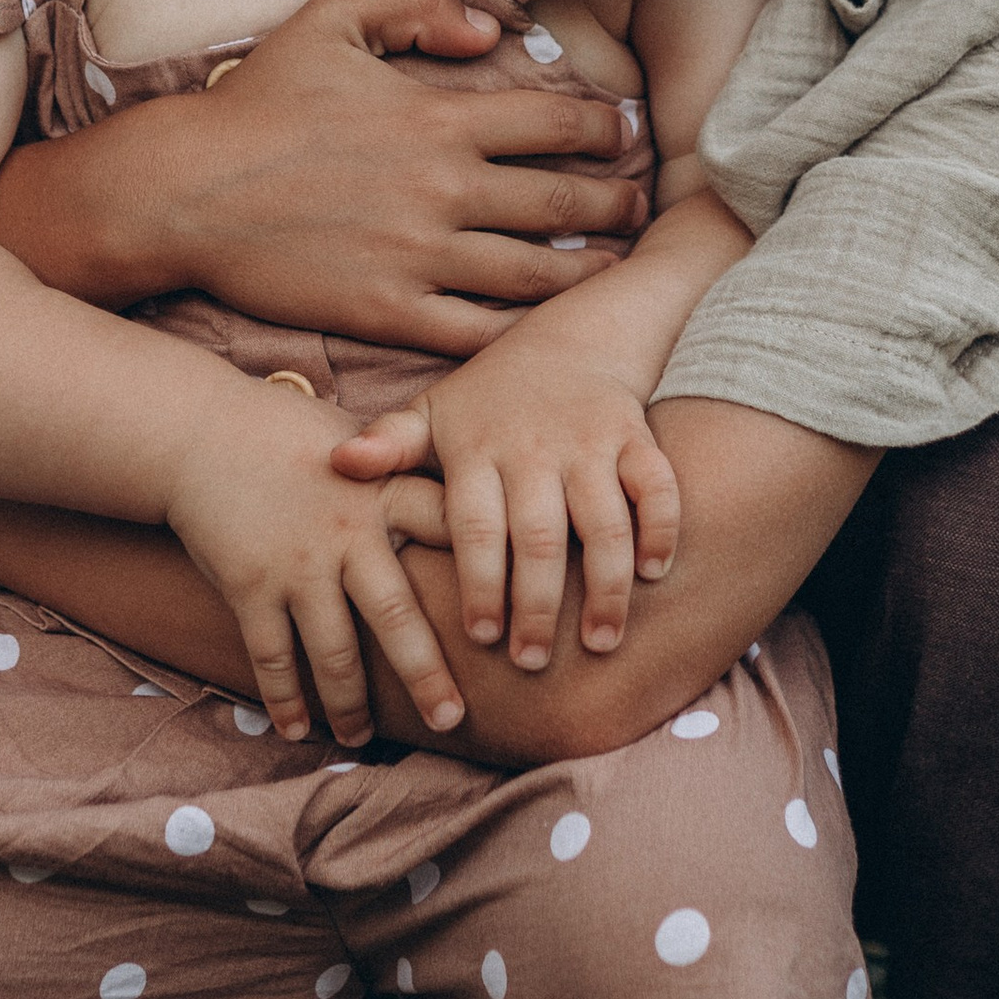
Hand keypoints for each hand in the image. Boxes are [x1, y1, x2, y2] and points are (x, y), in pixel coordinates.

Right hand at [0, 0, 650, 344]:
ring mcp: (419, 256)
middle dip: (615, 205)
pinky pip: (481, 331)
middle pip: (565, 201)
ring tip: (611, 270)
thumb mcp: (329, 19)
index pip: (556, 122)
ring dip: (587, 271)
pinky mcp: (390, 312)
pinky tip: (546, 328)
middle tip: (637, 207)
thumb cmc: (257, 103)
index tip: (625, 135)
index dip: (605, 129)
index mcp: (438, 117)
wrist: (184, 192)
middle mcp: (443, 188)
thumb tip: (491, 29)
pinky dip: (524, 332)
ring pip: (537, 273)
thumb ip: (415, 4)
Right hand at [162, 390, 469, 744]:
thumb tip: (472, 502)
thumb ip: (408, 476)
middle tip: (451, 719)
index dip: (487, 567)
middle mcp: (347, 529)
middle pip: (397, 614)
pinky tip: (296, 730)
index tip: (515, 616)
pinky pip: (272, 655)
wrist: (201, 431)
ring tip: (363, 739)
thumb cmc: (292, 436)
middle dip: (425, 674)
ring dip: (350, 703)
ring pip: (334, 649)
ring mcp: (297, 562)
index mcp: (384, 490)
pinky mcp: (250, 585)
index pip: (448, 526)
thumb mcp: (360, 442)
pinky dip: (285, 698)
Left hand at [335, 352, 679, 670]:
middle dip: (538, 604)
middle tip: (532, 662)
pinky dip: (661, 529)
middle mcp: (534, 447)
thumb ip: (390, 445)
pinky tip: (654, 574)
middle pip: (539, 537)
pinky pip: (657, 487)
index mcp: (477, 449)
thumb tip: (337, 465)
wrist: (576, 336)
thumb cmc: (490, 397)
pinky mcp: (635, 438)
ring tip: (600, 643)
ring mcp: (589, 442)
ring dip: (606, 586)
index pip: (475, 525)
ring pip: (604, 522)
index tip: (481, 637)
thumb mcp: (432, 412)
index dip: (480, 583)